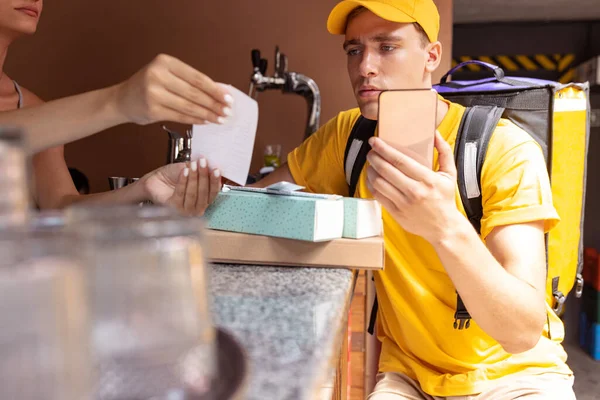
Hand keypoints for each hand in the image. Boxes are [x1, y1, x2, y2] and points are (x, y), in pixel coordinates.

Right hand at [114, 54, 233, 125]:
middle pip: (194, 92)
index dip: (215, 89)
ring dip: (207, 114)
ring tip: (220, 118)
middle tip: (227, 111)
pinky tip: (205, 121)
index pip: (197, 77)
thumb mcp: (167, 75)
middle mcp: (158, 75)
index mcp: (165, 62)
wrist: (122, 99)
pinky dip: (195, 119)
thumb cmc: (148, 86)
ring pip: (189, 106)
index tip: (229, 98)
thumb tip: (219, 91)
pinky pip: (180, 116)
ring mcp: (153, 93)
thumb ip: (190, 81)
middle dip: (214, 104)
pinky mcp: (152, 110)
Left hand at [141, 158, 221, 215]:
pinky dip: (183, 182)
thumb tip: (212, 167)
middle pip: (204, 193)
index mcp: (204, 199)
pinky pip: (180, 194)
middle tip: (203, 163)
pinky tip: (183, 172)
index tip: (216, 169)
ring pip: (193, 194)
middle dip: (204, 176)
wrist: (155, 179)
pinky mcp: (174, 209)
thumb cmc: (173, 176)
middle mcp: (197, 207)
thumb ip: (201, 171)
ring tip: (192, 165)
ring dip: (193, 178)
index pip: (213, 192)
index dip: (215, 181)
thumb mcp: (190, 169)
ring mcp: (186, 210)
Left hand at [365, 131, 461, 242]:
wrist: (444, 227)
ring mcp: (404, 203)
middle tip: (371, 151)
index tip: (375, 141)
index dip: (384, 149)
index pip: (400, 160)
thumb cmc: (445, 199)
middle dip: (374, 157)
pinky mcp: (396, 213)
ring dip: (371, 171)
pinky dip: (372, 185)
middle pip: (386, 170)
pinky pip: (378, 196)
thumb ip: (444, 152)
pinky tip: (372, 179)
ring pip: (379, 183)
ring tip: (371, 164)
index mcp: (427, 179)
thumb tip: (436, 134)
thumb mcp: (450, 174)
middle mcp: (415, 191)